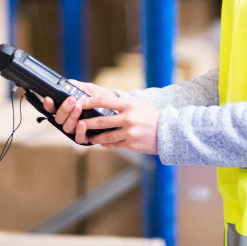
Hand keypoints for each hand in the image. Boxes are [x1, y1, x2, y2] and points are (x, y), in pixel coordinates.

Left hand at [45, 83, 159, 153]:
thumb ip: (120, 106)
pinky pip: (114, 145)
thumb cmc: (151, 115)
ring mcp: (129, 132)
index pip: (103, 100)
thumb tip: (100, 106)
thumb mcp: (136, 105)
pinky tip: (102, 142)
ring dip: (95, 137)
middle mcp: (128, 118)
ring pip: (105, 136)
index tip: (79, 103)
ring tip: (88, 136)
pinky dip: (106, 144)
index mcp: (128, 104)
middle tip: (77, 123)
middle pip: (101, 121)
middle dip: (87, 123)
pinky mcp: (131, 144)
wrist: (169, 130)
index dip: (89, 102)